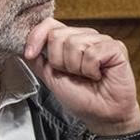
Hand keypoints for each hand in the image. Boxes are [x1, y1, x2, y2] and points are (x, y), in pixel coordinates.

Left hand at [23, 18, 139, 134]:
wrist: (102, 115)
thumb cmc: (81, 98)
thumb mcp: (51, 78)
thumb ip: (38, 61)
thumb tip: (23, 47)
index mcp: (70, 41)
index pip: (49, 25)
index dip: (36, 37)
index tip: (30, 54)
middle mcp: (86, 37)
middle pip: (57, 35)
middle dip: (59, 62)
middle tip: (72, 74)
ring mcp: (101, 41)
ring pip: (74, 44)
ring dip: (76, 67)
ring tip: (87, 76)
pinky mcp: (116, 48)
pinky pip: (92, 53)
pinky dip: (91, 70)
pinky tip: (98, 75)